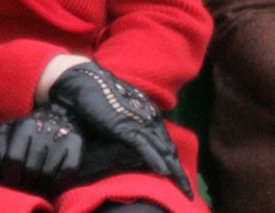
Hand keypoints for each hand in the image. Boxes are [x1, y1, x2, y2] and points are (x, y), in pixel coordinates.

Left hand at [0, 103, 82, 193]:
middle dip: (26, 182)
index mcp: (26, 125)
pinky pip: (67, 172)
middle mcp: (45, 129)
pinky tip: (52, 182)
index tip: (13, 181)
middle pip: (31, 169)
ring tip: (38, 184)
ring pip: (48, 173)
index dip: (11, 176)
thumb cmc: (31, 125)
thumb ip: (0, 143)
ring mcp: (62, 136)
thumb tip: (1, 160)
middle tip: (27, 184)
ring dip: (41, 184)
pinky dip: (58, 182)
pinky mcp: (76, 143)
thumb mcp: (10, 127)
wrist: (62, 110)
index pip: (14, 160)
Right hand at [49, 61, 192, 197]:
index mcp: (148, 115)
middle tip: (189, 192)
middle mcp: (148, 118)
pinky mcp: (126, 126)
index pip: (165, 142)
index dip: (173, 161)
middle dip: (179, 172)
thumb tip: (131, 148)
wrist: (85, 81)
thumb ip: (128, 131)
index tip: (180, 178)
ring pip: (161, 149)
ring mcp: (138, 121)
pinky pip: (144, 146)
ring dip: (173, 171)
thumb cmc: (98, 100)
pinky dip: (155, 159)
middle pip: (168, 149)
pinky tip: (163, 172)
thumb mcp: (118, 118)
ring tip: (183, 189)